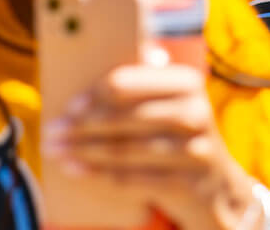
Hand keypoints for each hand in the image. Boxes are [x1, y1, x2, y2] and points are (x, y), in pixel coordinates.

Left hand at [42, 61, 264, 229]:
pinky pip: (131, 178)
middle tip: (51, 130)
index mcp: (186, 81)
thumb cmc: (177, 138)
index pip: (128, 82)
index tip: (68, 106)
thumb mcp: (170, 106)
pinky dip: (97, 174)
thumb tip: (79, 88)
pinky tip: (75, 169)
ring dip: (82, 150)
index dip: (93, 94)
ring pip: (124, 149)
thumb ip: (138, 89)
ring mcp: (194, 149)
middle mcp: (194, 112)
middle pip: (123, 117)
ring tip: (55, 151)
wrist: (218, 188)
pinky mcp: (187, 183)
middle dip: (80, 125)